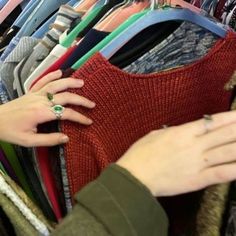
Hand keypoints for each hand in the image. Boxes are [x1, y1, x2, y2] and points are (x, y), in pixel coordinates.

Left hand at [0, 70, 94, 146]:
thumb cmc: (11, 132)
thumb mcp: (29, 141)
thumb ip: (49, 139)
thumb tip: (67, 138)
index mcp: (41, 113)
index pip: (66, 114)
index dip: (79, 117)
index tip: (89, 122)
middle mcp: (41, 101)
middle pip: (65, 97)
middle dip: (81, 101)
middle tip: (92, 104)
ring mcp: (36, 94)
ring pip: (56, 85)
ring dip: (70, 83)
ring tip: (82, 83)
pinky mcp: (31, 92)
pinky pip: (42, 81)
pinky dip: (51, 75)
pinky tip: (60, 72)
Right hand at [117, 111, 235, 196]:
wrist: (134, 176)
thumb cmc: (140, 153)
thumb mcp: (154, 135)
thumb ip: (173, 132)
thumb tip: (185, 130)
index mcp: (182, 133)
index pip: (211, 122)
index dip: (229, 118)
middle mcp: (193, 146)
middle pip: (223, 135)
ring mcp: (197, 163)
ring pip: (226, 153)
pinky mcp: (196, 180)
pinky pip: (220, 174)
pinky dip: (235, 170)